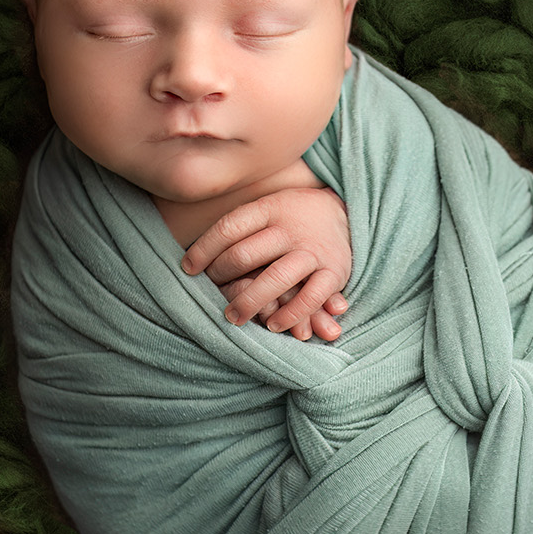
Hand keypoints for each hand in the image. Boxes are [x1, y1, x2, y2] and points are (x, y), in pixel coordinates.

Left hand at [179, 186, 352, 341]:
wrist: (344, 213)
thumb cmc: (291, 217)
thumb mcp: (266, 208)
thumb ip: (239, 229)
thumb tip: (192, 258)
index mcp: (269, 209)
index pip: (228, 228)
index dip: (203, 250)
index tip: (187, 268)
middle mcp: (290, 229)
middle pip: (246, 255)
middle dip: (221, 277)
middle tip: (212, 292)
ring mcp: (313, 251)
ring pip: (276, 279)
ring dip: (250, 302)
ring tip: (233, 317)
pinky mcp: (334, 272)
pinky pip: (310, 298)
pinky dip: (290, 314)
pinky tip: (273, 324)